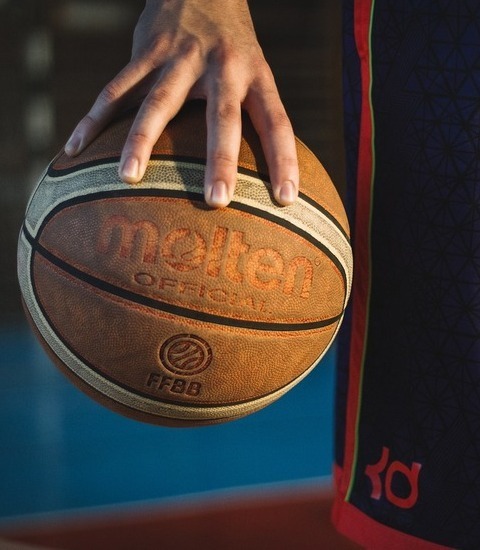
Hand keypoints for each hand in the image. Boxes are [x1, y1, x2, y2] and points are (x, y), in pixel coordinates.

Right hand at [64, 0, 298, 207]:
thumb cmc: (233, 46)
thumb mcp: (255, 70)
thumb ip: (255, 113)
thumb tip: (262, 165)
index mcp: (255, 75)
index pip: (277, 121)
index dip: (284, 159)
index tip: (287, 199)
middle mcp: (221, 66)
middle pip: (222, 117)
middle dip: (220, 159)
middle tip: (217, 201)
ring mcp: (180, 58)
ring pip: (158, 102)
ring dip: (141, 140)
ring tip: (128, 177)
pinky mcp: (145, 52)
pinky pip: (115, 90)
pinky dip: (94, 120)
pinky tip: (75, 150)